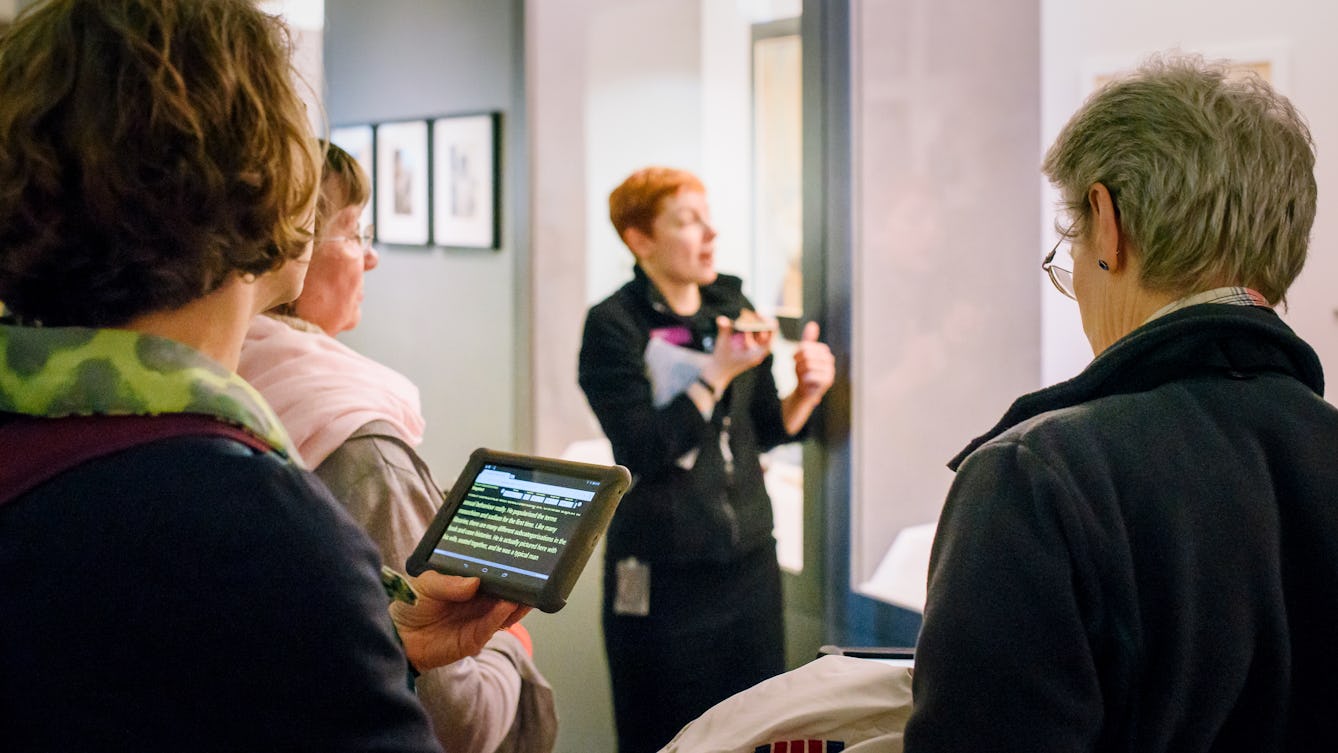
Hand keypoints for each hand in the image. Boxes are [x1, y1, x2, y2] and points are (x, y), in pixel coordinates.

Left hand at [389, 571, 530, 670]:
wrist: (398, 636)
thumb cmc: (411, 604)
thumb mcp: (426, 583)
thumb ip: (448, 582)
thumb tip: (474, 582)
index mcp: (469, 583)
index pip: (493, 573)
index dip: (506, 566)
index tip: (520, 557)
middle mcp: (479, 600)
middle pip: (506, 591)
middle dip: (521, 584)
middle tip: (534, 573)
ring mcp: (480, 619)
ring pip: (506, 610)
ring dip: (518, 601)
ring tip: (527, 590)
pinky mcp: (476, 638)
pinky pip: (492, 626)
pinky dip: (501, 616)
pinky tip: (507, 605)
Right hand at [698, 315, 772, 390]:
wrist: (717, 373)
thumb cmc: (721, 360)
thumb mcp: (722, 345)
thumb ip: (724, 331)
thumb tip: (721, 319)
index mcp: (757, 354)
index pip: (771, 336)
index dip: (768, 324)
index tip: (760, 314)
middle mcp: (758, 353)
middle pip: (767, 333)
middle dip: (761, 322)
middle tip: (755, 312)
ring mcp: (754, 351)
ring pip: (760, 334)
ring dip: (755, 324)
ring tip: (749, 316)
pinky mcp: (748, 349)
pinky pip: (754, 336)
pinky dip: (750, 329)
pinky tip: (742, 323)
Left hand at [792, 321, 833, 403]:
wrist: (804, 392)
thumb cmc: (803, 372)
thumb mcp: (803, 355)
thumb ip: (808, 340)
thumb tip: (813, 324)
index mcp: (824, 352)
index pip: (806, 346)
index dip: (797, 353)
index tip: (796, 360)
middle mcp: (830, 360)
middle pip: (807, 355)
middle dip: (799, 363)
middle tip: (799, 370)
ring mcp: (830, 371)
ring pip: (809, 365)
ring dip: (801, 372)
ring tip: (802, 376)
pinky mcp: (827, 381)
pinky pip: (811, 375)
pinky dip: (805, 379)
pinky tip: (806, 382)